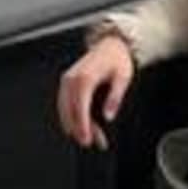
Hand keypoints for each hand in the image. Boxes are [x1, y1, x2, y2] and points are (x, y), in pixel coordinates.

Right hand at [58, 35, 133, 150]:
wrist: (110, 45)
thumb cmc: (117, 60)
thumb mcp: (123, 78)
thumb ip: (115, 98)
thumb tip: (108, 116)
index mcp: (85, 78)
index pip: (80, 108)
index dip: (83, 126)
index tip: (87, 140)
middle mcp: (72, 79)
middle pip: (70, 111)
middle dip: (79, 129)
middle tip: (91, 143)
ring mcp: (67, 80)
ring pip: (64, 109)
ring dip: (74, 125)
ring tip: (90, 136)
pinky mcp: (66, 83)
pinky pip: (64, 103)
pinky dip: (71, 116)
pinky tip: (80, 125)